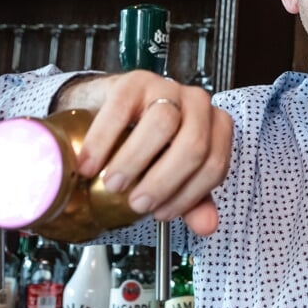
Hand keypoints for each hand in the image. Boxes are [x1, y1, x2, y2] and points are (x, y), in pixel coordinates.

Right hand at [58, 71, 232, 233]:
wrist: (112, 110)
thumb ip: (193, 199)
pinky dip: (103, 142)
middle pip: (193, 145)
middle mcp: (198, 103)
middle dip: (163, 181)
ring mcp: (166, 87)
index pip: (215, 165)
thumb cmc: (149, 142)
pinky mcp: (133, 81)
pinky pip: (120, 110)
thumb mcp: (174, 173)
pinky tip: (91, 164)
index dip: (189, 196)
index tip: (162, 213)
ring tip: (113, 183)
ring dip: (134, 160)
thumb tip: (207, 226)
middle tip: (136, 203)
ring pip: (162, 123)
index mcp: (215, 127)